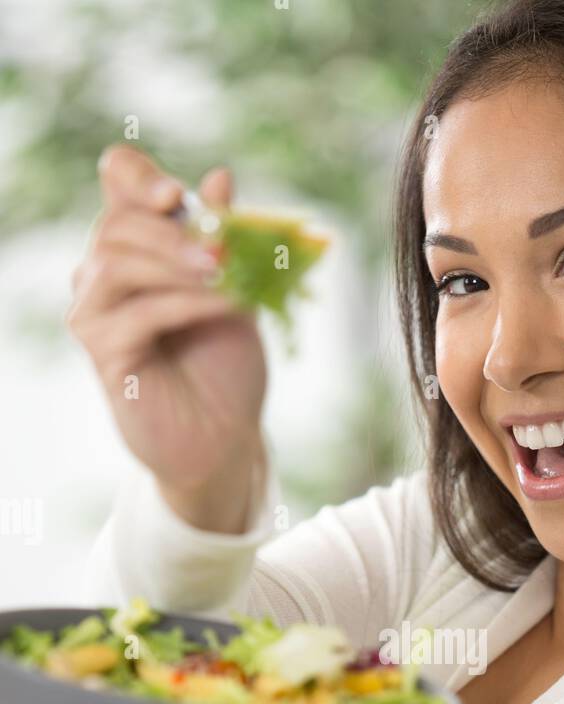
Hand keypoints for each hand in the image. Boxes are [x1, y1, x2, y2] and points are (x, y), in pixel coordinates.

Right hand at [66, 145, 267, 532]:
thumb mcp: (235, 290)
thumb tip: (220, 178)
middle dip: (172, 230)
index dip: (139, 177)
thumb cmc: (225, 364)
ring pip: (115, 260)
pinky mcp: (102, 351)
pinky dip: (186, 302)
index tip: (178, 198)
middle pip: (116, 220)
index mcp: (139, 244)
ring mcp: (96, 311)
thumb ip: (224, 238)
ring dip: (175, 263)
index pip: (117, 179)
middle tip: (223, 252)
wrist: (224, 434)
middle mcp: (105, 272)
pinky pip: (137, 311)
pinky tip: (224, 305)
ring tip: (225, 277)